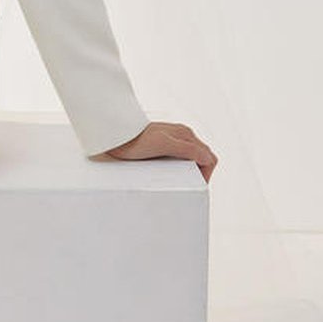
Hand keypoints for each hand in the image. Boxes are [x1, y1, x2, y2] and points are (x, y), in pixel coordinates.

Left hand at [101, 120, 218, 183]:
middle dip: (199, 173)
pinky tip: (166, 174)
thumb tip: (208, 158)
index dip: (207, 175)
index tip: (196, 186)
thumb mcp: (164, 145)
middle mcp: (181, 135)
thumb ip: (187, 149)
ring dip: (187, 170)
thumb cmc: (135, 140)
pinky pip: (176, 157)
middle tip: (186, 186)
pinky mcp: (160, 144)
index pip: (209, 158)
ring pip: (189, 158)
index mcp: (186, 135)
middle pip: (200, 158)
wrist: (113, 135)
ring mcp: (171, 139)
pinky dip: (176, 167)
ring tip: (176, 181)